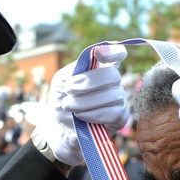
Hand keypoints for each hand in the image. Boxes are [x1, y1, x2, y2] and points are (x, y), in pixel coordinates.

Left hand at [35, 44, 129, 165]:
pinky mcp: (120, 118)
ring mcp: (120, 99)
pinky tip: (81, 116)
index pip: (117, 54)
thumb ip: (76, 68)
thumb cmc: (62, 99)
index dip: (113, 52)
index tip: (99, 54)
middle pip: (112, 75)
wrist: (58, 127)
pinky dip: (94, 114)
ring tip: (69, 106)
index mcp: (101, 68)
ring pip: (111, 95)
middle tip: (69, 90)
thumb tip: (93, 63)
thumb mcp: (62, 80)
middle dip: (88, 83)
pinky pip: (114, 113)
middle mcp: (114, 81)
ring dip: (85, 102)